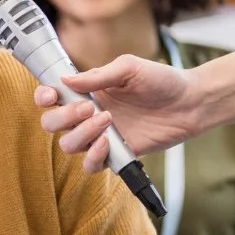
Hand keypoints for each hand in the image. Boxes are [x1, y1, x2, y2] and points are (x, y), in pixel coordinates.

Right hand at [34, 55, 205, 172]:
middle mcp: (88, 115)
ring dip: (81, 134)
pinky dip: (94, 155)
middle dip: (63, 117)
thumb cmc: (161, 81)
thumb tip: (65, 80)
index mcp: (88, 91)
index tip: (51, 96)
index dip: (43, 97)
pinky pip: (91, 165)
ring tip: (106, 120)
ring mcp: (100, 136)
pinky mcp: (115, 154)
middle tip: (88, 107)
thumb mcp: (129, 68)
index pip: (52, 97)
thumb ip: (97, 76)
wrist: (190, 103)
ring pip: (68, 146)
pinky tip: (107, 142)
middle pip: (52, 124)